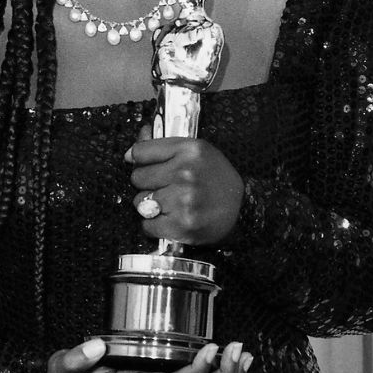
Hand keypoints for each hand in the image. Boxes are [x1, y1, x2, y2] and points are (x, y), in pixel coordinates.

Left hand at [126, 137, 244, 245]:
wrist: (243, 209)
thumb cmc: (216, 179)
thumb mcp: (197, 152)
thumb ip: (163, 147)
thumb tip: (129, 152)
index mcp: (189, 150)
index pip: (140, 151)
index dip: (139, 160)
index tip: (145, 165)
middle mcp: (185, 173)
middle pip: (137, 177)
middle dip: (147, 184)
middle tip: (165, 187)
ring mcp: (183, 200)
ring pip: (140, 202)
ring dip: (150, 206)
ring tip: (170, 204)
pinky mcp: (182, 225)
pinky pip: (147, 225)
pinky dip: (155, 225)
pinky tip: (170, 219)